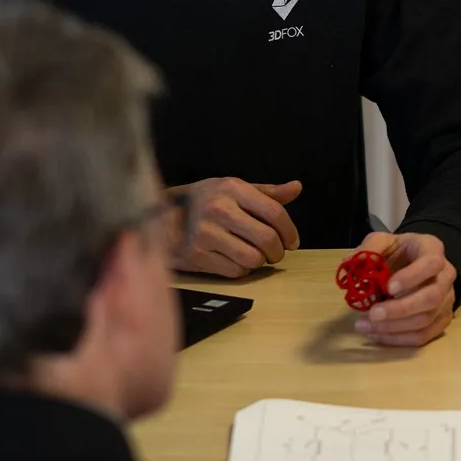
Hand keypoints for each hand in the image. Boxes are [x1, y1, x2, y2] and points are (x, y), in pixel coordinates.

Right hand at [166, 177, 301, 277]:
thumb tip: (297, 188)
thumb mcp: (234, 188)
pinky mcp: (197, 256)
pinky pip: (235, 271)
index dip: (290, 230)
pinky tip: (237, 260)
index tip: (292, 241)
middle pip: (266, 238)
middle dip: (278, 251)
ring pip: (253, 259)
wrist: (163, 216)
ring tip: (256, 255)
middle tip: (277, 252)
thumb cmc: (207, 200)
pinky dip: (243, 269)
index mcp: (232, 189)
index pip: (274, 212)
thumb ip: (268, 192)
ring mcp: (206, 234)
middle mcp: (219, 210)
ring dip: (261, 261)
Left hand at [350, 231, 456, 346]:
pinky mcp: (441, 320)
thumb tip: (351, 262)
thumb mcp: (384, 241)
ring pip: (426, 320)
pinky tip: (377, 335)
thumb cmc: (400, 252)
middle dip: (400, 309)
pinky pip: (423, 336)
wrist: (416, 263)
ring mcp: (447, 300)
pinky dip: (398, 339)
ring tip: (366, 326)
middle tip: (373, 314)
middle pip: (432, 297)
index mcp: (433, 250)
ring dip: (394, 328)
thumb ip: (371, 248)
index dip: (412, 277)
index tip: (388, 287)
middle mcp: (446, 276)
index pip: (432, 263)